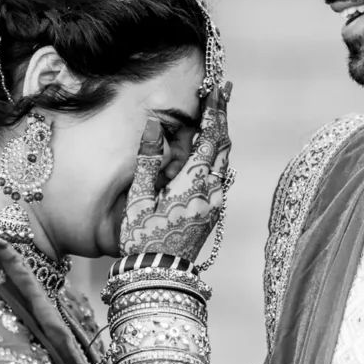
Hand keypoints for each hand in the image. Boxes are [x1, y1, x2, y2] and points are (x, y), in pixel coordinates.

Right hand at [119, 81, 232, 260]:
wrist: (160, 275)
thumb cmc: (142, 238)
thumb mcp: (138, 197)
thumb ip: (148, 159)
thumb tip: (156, 124)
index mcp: (194, 183)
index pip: (210, 137)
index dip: (214, 111)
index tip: (216, 88)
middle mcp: (212, 190)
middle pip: (223, 145)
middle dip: (222, 117)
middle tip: (222, 92)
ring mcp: (216, 203)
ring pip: (225, 161)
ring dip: (221, 136)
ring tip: (217, 115)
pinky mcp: (213, 213)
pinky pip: (221, 175)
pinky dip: (218, 155)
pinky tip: (211, 151)